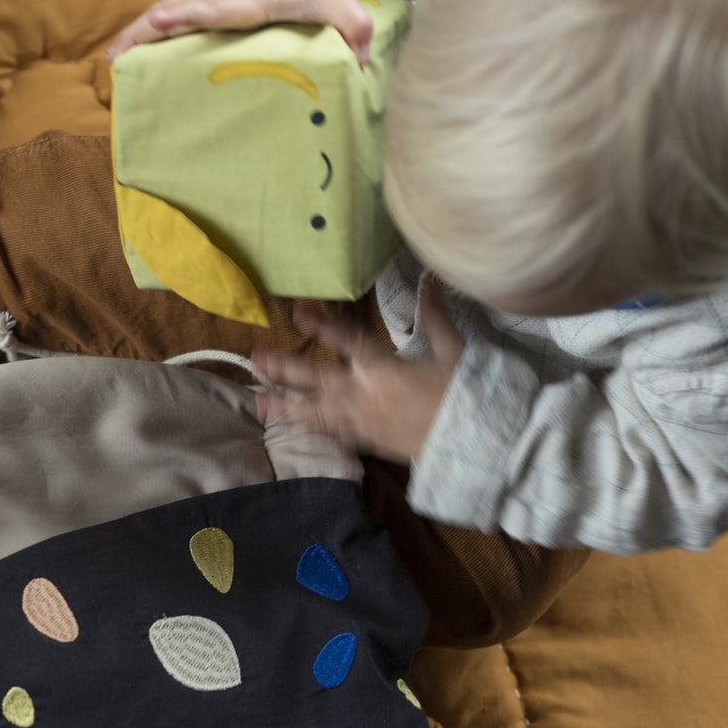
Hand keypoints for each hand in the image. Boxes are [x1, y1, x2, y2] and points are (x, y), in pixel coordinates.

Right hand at [105, 0, 373, 61]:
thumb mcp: (343, 5)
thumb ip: (357, 32)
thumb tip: (365, 66)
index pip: (221, 7)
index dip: (193, 15)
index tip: (163, 22)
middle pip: (180, 10)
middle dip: (148, 30)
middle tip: (117, 58)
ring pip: (165, 10)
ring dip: (136, 33)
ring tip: (110, 63)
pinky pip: (165, 11)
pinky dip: (141, 29)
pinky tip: (121, 52)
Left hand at [252, 283, 464, 463]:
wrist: (473, 444)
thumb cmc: (463, 396)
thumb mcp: (453, 352)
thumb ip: (435, 318)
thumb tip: (430, 284)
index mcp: (383, 369)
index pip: (346, 341)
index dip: (321, 324)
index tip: (297, 311)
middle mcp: (364, 395)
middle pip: (316, 380)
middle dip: (284, 369)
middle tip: (255, 359)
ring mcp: (362, 422)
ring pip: (316, 412)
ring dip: (285, 404)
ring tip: (258, 399)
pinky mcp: (369, 442)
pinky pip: (333, 434)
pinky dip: (312, 429)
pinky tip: (294, 427)